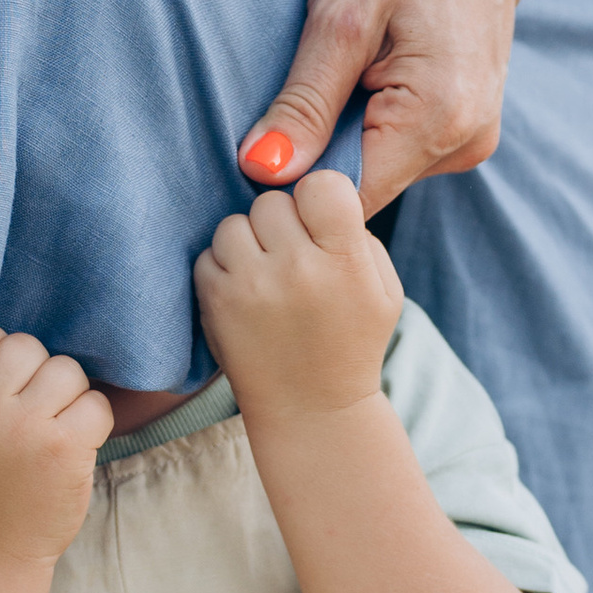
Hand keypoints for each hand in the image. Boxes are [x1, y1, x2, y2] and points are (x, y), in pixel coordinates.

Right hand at [0, 327, 114, 564]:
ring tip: (55, 430)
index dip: (3, 360)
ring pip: (67, 371)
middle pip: (29, 347)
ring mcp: (26, 426)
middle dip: (39, 375)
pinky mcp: (64, 448)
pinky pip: (97, 405)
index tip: (5, 390)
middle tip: (36, 411)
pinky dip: (94, 423)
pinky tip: (75, 447)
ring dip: (70, 397)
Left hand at [195, 173, 402, 429]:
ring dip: (247, 243)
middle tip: (292, 257)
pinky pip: (208, 255)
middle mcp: (298, 268)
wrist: (312, 409)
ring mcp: (252, 285)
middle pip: (272, 202)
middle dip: (280, 224)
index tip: (318, 221)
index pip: (322, 183)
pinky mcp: (216, 302)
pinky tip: (246, 296)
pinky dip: (223, 269)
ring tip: (266, 276)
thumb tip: (317, 189)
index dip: (317, 197)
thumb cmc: (352, 341)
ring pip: (234, 224)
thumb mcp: (384, 288)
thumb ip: (358, 233)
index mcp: (345, 260)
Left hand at [240, 0, 520, 214]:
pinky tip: (373, 79)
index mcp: (438, 119)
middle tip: (313, 87)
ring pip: (380, 171)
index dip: (298, 183)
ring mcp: (472, 141)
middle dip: (323, 153)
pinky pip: (402, 152)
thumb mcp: (338, 20)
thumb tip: (262, 170)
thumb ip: (302, 103)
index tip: (271, 143)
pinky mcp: (467, 131)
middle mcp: (465, 144)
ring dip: (349, 136)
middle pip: (365, 188)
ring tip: (352, 73)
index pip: (347, 197)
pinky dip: (374, 125)